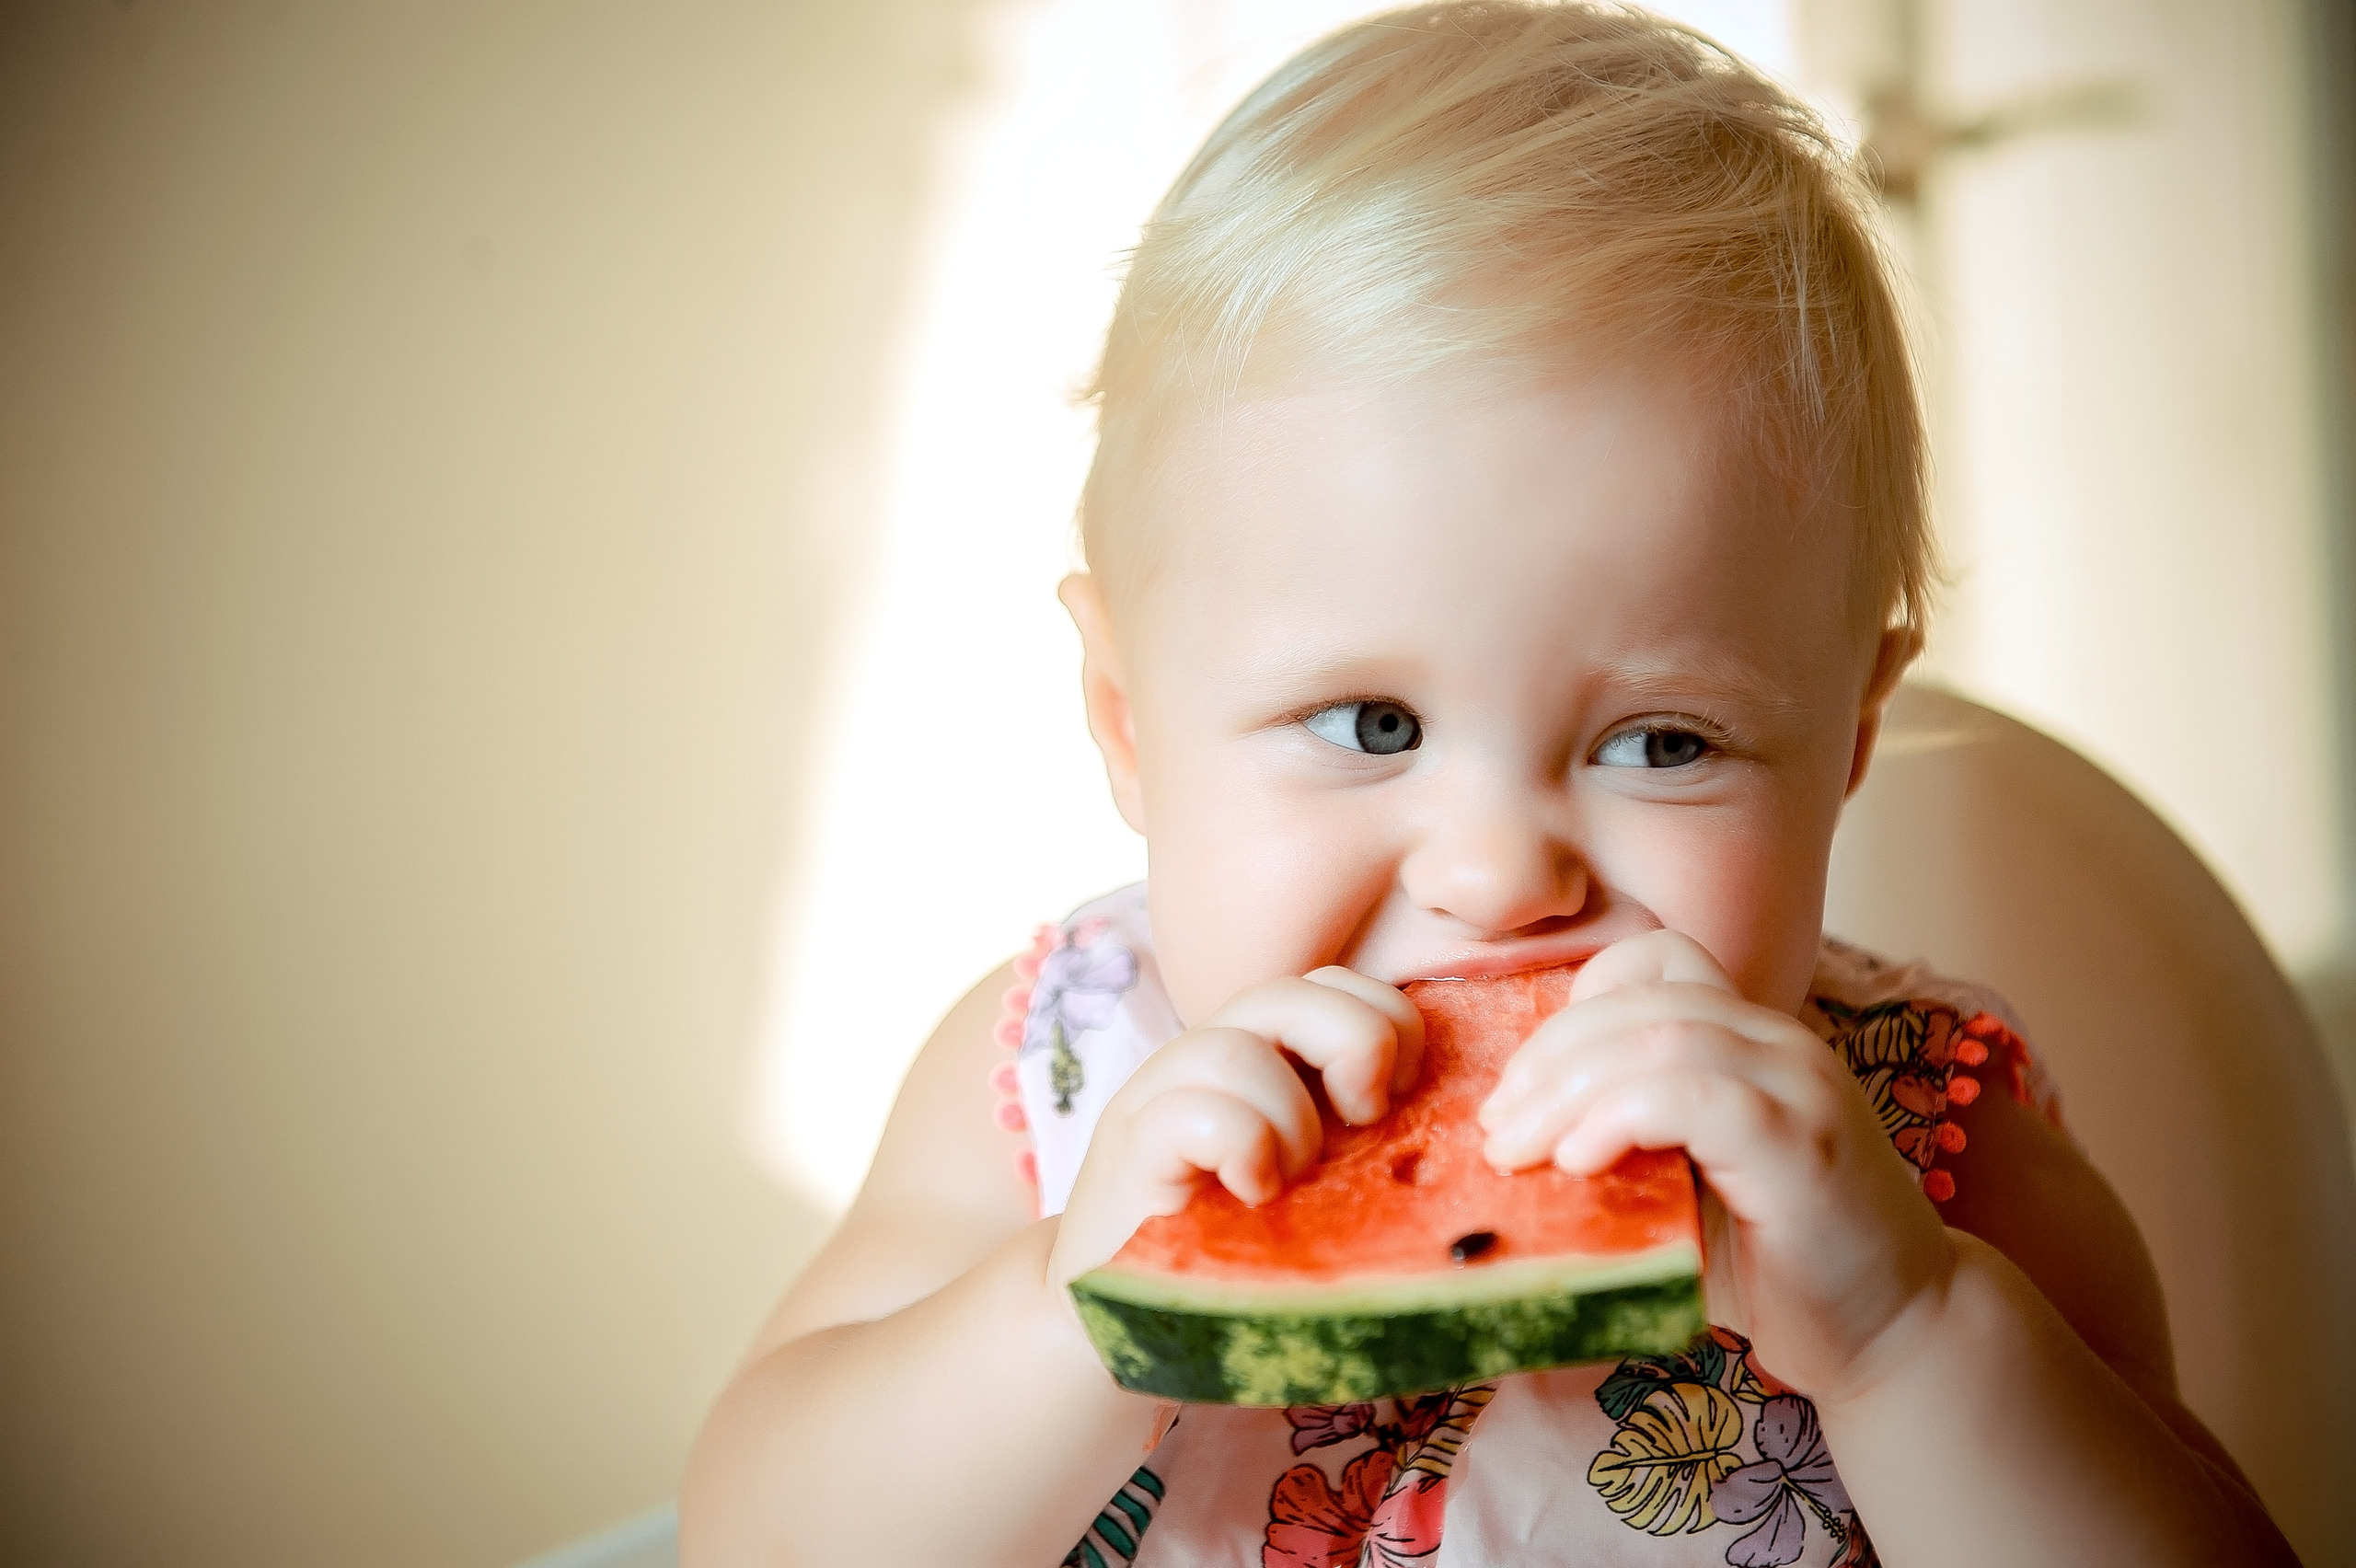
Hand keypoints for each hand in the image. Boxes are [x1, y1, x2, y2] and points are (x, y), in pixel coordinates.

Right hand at [1046, 968, 1423, 1291]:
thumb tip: (1471, 1147)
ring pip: (1234, 1045)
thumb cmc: (1237, 1263)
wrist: (1116, 1328)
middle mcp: (1208, 1062)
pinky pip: (1190, 1111)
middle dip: (1355, 1043)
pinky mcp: (1128, 1152)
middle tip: (1365, 1123)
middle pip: (1290, 988)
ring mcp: (1158, 1099)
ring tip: (1291, 1182)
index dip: (1388, 1022)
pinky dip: (1241, 1147)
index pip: (1335, 985)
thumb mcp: (1318, 1191)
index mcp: (1264, 1062)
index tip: (1403, 1102)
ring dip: (1289, 1119)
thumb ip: (1367, 1150)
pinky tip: (1251, 1196)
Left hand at [1477, 929, 1954, 1398]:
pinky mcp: (1801, 1143)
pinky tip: (1575, 1163)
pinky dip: (1618, 1117)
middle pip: (1641, 999)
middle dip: (1548, 1056)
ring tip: (1517, 1149)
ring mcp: (1800, 1087)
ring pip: (1661, 1036)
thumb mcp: (1686, 1184)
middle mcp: (1783, 1044)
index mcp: (1755, 1039)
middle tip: (1496, 1126)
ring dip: (1569, 1089)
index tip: (1525, 1083)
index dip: (1577, 1002)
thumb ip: (1628, 1140)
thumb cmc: (1778, 1265)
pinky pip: (1693, 1095)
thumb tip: (1514, 1138)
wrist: (1896, 1332)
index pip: (1659, 959)